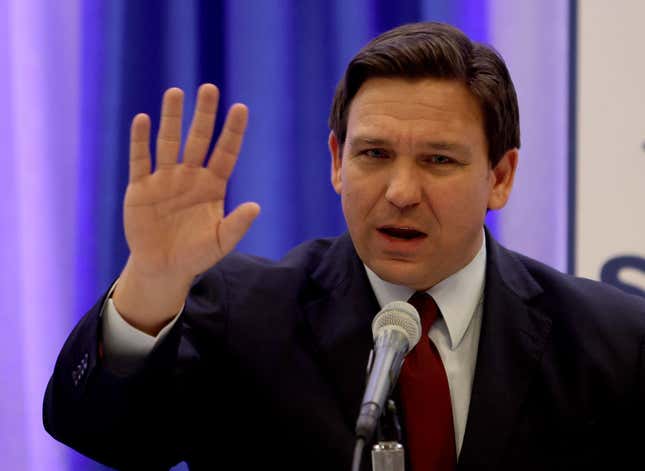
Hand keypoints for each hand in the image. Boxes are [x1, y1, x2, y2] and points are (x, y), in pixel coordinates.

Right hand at [113, 84, 259, 333]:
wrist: (163, 268)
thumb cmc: (196, 255)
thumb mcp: (220, 243)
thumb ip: (237, 225)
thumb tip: (256, 206)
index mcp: (213, 186)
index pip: (225, 153)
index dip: (232, 131)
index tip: (240, 108)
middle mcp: (189, 176)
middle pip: (198, 139)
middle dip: (204, 115)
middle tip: (209, 88)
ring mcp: (164, 180)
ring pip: (169, 142)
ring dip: (172, 118)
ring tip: (176, 93)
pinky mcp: (140, 188)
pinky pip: (140, 160)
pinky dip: (140, 141)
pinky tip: (142, 119)